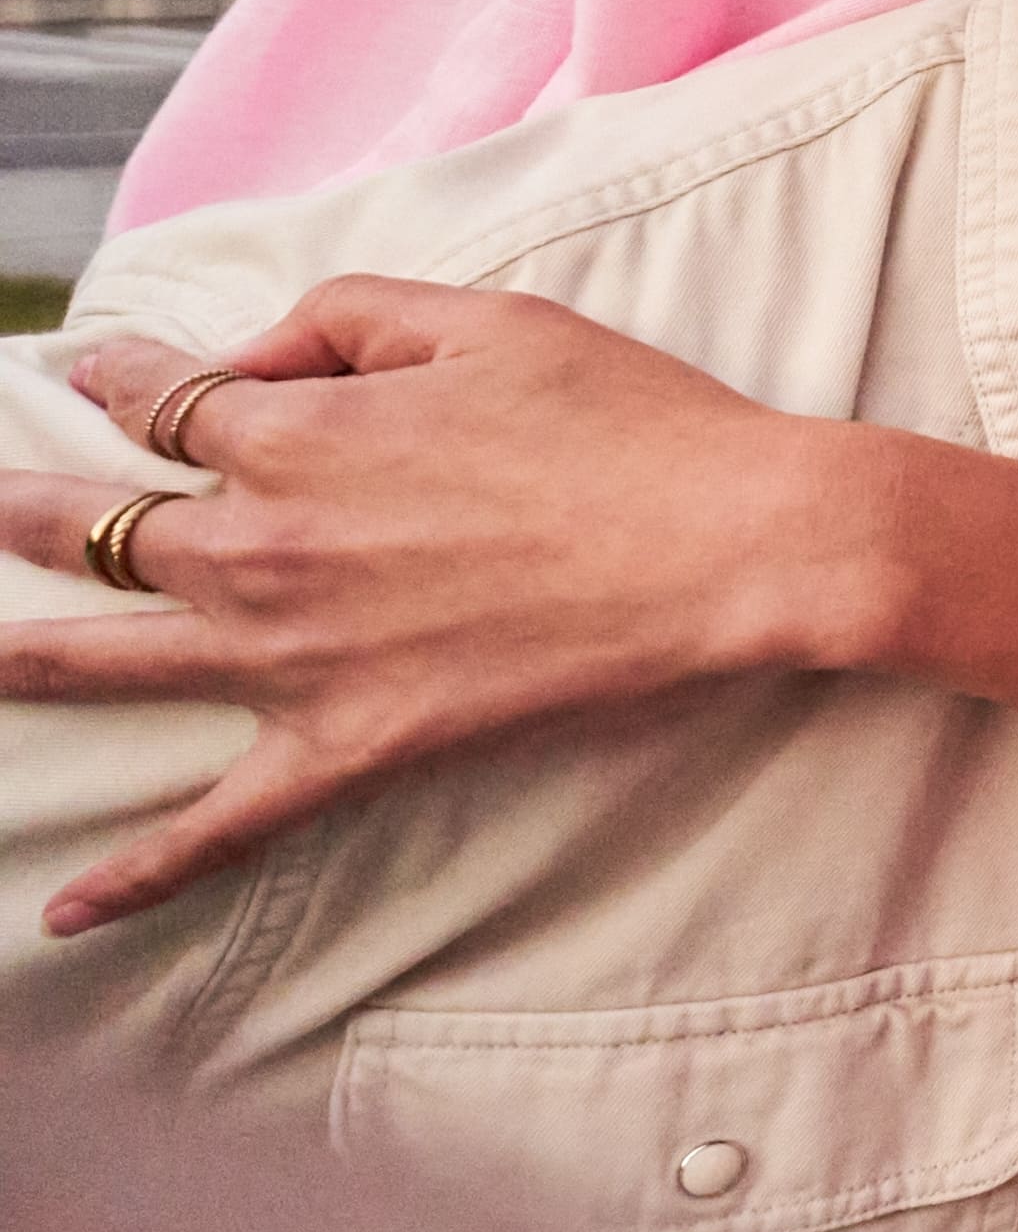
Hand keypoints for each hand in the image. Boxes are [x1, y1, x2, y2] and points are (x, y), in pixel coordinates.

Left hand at [0, 281, 865, 933]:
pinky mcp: (350, 742)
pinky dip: (137, 873)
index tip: (91, 368)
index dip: (117, 375)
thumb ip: (341, 320)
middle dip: (18, 508)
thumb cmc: (626, 419)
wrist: (731, 544)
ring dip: (14, 660)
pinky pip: (220, 821)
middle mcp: (261, 542)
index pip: (160, 399)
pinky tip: (64, 911)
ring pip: (108, 661)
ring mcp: (293, 655)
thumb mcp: (486, 320)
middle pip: (92, 526)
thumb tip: (244, 361)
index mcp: (293, 433)